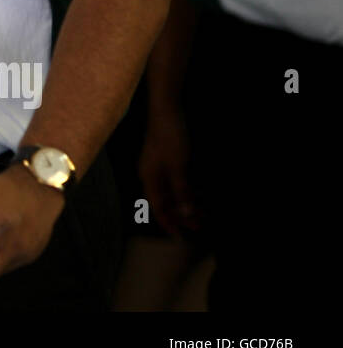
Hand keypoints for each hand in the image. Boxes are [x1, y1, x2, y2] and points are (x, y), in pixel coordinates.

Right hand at [139, 108, 199, 235]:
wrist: (166, 111)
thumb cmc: (169, 138)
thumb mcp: (177, 166)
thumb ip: (181, 190)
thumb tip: (186, 213)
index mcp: (148, 177)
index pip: (156, 206)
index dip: (167, 222)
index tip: (179, 237)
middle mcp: (151, 174)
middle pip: (162, 201)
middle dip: (177, 215)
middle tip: (196, 227)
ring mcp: (158, 167)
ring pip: (169, 192)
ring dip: (182, 204)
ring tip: (199, 215)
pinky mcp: (167, 160)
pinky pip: (174, 183)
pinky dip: (183, 192)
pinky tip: (193, 196)